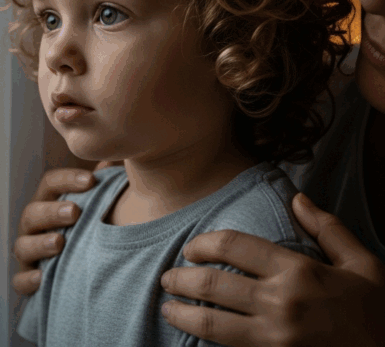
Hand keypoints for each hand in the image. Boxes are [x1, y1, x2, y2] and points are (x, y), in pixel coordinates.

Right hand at [12, 161, 120, 294]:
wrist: (81, 274)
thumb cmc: (88, 231)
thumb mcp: (96, 207)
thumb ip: (104, 185)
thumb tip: (113, 159)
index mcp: (48, 203)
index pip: (50, 184)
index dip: (67, 180)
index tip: (91, 180)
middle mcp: (33, 226)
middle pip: (32, 213)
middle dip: (51, 211)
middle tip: (74, 211)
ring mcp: (28, 253)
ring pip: (23, 246)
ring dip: (40, 243)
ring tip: (60, 242)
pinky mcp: (27, 280)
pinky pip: (20, 281)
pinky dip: (28, 280)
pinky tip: (42, 278)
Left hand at [159, 192, 384, 346]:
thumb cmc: (376, 312)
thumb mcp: (364, 265)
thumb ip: (328, 229)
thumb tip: (298, 198)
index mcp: (299, 271)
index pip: (233, 246)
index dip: (203, 244)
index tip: (191, 249)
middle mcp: (281, 302)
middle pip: (211, 284)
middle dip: (180, 279)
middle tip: (168, 277)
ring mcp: (274, 336)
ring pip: (211, 322)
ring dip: (181, 313)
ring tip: (167, 307)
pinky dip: (206, 339)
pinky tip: (194, 332)